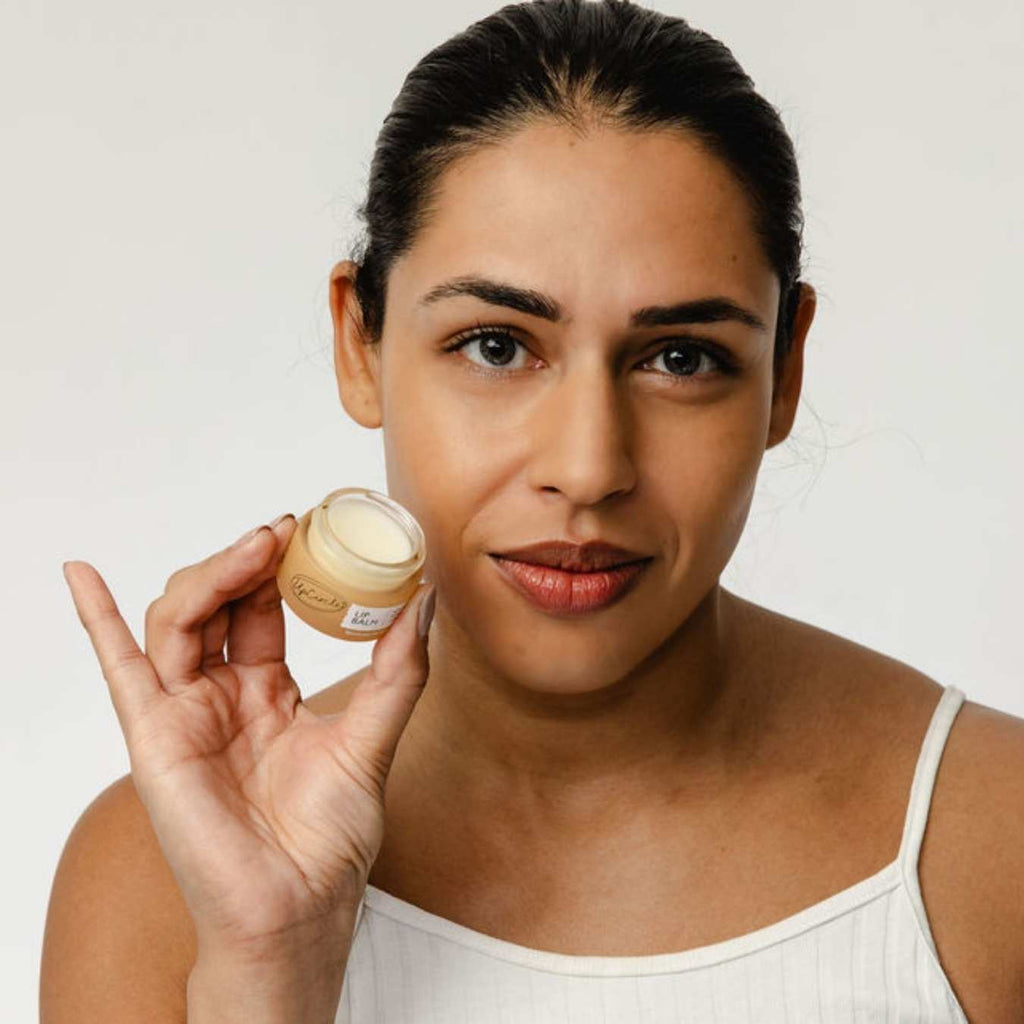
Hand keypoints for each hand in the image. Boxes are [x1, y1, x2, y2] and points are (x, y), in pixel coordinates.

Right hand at [62, 514, 435, 960]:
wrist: (297, 908)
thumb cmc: (328, 839)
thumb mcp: (373, 740)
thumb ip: (398, 672)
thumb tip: (423, 603)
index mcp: (266, 692)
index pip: (262, 608)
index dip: (280, 566)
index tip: (310, 529)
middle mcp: (221, 696)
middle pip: (218, 603)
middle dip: (247, 560)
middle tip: (285, 530)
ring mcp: (184, 712)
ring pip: (179, 618)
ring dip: (212, 573)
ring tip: (256, 548)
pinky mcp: (155, 735)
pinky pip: (117, 668)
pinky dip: (95, 618)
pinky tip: (80, 573)